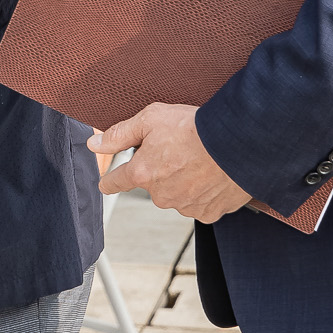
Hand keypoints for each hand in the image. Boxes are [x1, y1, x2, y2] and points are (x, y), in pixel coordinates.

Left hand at [90, 104, 250, 223]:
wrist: (239, 143)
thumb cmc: (194, 127)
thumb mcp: (150, 119)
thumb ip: (118, 134)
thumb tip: (94, 145)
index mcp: (143, 174)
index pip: (115, 182)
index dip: (110, 179)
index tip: (107, 182)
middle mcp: (162, 195)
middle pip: (151, 185)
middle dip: (159, 170)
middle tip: (176, 150)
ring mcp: (186, 206)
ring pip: (176, 194)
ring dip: (182, 182)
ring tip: (198, 160)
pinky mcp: (209, 212)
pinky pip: (199, 204)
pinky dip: (203, 192)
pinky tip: (211, 174)